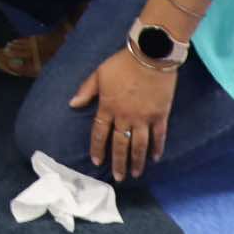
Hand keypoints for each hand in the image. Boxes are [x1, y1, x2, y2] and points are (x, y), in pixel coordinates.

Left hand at [70, 46, 178, 180]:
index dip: (98, 148)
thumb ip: (86, 90)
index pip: (100, 133)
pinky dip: (157, 148)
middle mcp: (125, 116)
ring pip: (139, 145)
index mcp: (108, 106)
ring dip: (137, 161)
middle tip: (118, 177)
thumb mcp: (98, 73)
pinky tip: (155, 158)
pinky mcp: (160, 115)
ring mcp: (144, 117)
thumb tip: (72, 104)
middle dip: (118, 162)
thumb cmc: (122, 63)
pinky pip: (159, 136)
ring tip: (135, 174)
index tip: (97, 162)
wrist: (150, 56)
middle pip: (120, 144)